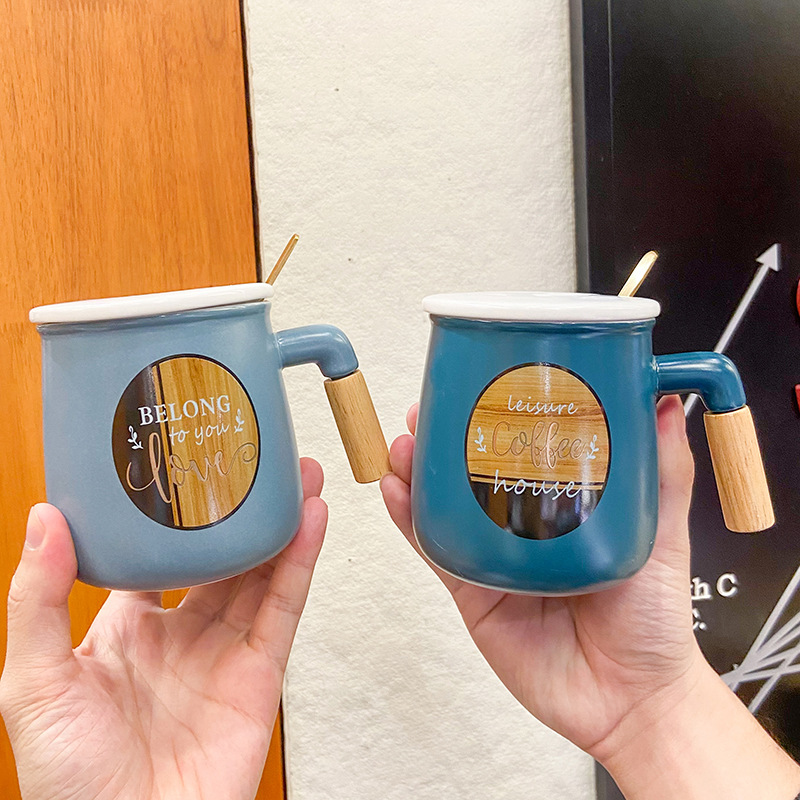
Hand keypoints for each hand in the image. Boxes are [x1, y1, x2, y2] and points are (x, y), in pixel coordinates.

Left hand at [0, 458, 327, 799]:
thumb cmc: (68, 783)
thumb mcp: (35, 682)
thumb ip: (39, 598)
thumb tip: (45, 517)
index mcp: (127, 628)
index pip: (159, 554)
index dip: (178, 513)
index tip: (188, 466)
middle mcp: (182, 634)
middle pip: (222, 556)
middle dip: (244, 510)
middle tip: (261, 461)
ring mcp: (225, 653)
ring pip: (261, 573)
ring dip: (282, 523)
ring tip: (299, 475)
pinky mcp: (260, 676)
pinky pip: (283, 609)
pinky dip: (300, 563)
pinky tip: (309, 521)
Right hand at [381, 397, 799, 798]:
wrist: (629, 699)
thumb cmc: (652, 622)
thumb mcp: (662, 537)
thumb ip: (664, 475)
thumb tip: (663, 404)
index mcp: (563, 505)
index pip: (520, 449)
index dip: (491, 415)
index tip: (475, 383)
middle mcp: (522, 526)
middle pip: (470, 472)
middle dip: (441, 438)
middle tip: (425, 409)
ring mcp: (492, 558)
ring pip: (443, 506)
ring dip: (416, 472)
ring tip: (403, 443)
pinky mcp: (471, 591)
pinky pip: (435, 550)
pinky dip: (411, 520)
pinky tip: (397, 490)